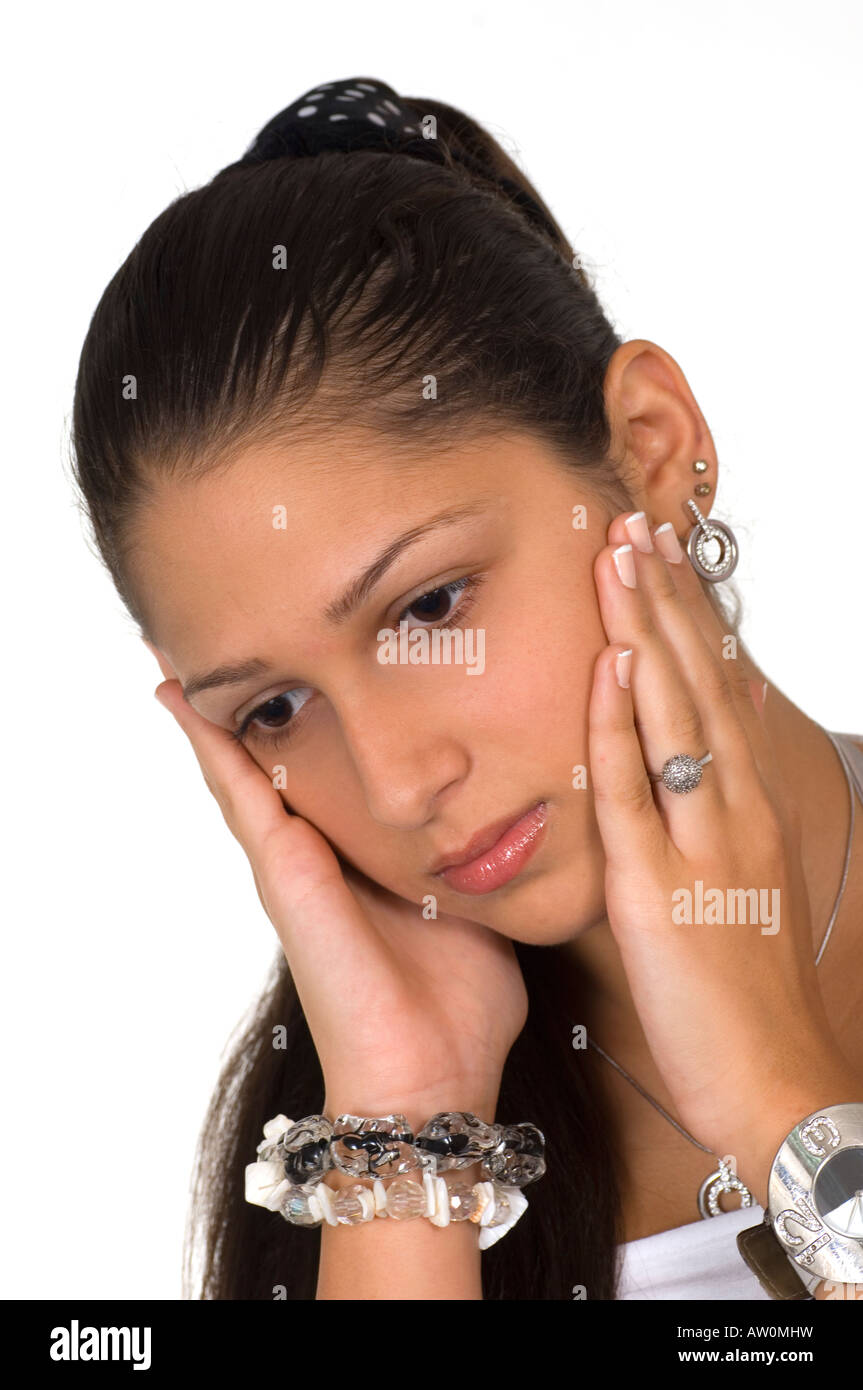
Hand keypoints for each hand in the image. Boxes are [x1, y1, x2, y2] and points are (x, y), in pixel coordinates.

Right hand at [153, 679, 526, 1129]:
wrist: (433, 1072)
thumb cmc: (461, 1003)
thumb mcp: (478, 905)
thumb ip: (484, 861)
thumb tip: (518, 823)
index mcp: (360, 856)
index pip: (328, 769)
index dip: (310, 712)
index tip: (302, 649)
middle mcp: (315, 851)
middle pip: (271, 756)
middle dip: (250, 695)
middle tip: (220, 627)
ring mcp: (289, 860)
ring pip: (240, 763)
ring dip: (214, 704)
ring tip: (179, 639)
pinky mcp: (282, 871)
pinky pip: (238, 792)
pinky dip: (209, 741)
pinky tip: (181, 692)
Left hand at [587, 510, 860, 1197]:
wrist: (776, 1079)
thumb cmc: (745, 992)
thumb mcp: (731, 889)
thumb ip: (703, 827)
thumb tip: (669, 778)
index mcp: (747, 806)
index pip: (714, 691)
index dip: (687, 622)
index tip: (660, 559)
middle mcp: (735, 808)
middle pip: (698, 682)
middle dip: (664, 600)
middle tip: (633, 524)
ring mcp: (702, 842)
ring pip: (673, 714)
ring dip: (646, 631)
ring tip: (620, 558)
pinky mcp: (659, 888)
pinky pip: (635, 791)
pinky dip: (622, 725)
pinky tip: (610, 666)